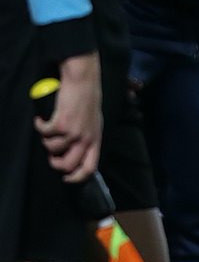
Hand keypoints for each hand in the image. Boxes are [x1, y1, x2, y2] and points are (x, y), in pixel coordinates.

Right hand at [33, 52, 102, 180]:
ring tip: (49, 130)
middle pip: (68, 165)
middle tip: (51, 156)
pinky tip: (41, 119)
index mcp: (96, 140)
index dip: (77, 178)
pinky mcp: (61, 123)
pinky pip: (44, 132)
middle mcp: (86, 139)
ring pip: (52, 148)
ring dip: (46, 140)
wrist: (84, 83)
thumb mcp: (94, 124)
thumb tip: (76, 154)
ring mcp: (74, 132)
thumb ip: (87, 139)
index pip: (90, 167)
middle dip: (55, 163)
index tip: (67, 178)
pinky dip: (39, 125)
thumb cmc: (87, 102)